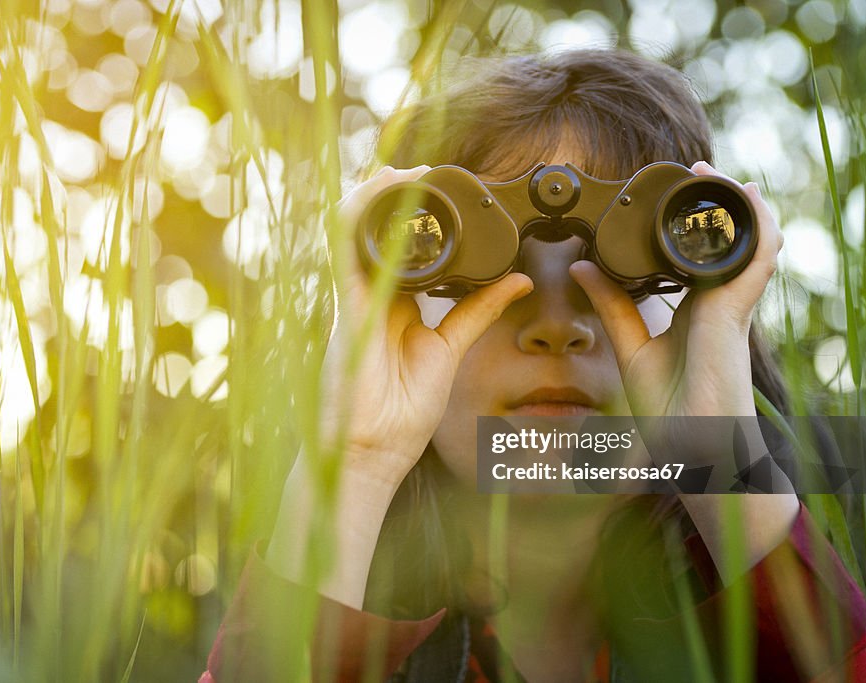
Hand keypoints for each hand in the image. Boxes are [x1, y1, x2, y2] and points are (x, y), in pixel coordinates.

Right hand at [319, 165, 532, 491]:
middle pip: (378, 233)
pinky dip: (358, 216)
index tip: (446, 192)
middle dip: (395, 197)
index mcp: (398, 305)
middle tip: (425, 171)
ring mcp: (355, 297)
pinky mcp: (346, 305)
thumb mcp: (451, 349)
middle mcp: (374, 295)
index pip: (407, 249)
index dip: (420, 217)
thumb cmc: (403, 410)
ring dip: (375, 197)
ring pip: (356, 232)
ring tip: (401, 170)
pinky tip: (376, 190)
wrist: (373, 448)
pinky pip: (344, 249)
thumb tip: (520, 281)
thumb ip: (479, 310)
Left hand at [569, 161, 782, 420]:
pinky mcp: (736, 313)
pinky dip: (756, 227)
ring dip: (735, 205)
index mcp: (696, 309)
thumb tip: (581, 268)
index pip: (698, 254)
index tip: (667, 191)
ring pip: (748, 242)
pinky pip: (757, 260)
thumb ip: (611, 306)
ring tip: (713, 172)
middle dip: (714, 202)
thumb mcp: (631, 347)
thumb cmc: (670, 409)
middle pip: (725, 241)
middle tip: (692, 168)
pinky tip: (746, 198)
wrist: (694, 449)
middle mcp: (717, 303)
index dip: (690, 222)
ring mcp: (731, 306)